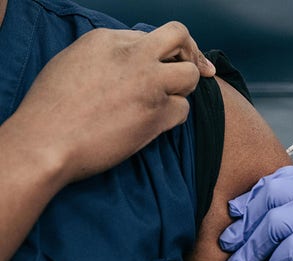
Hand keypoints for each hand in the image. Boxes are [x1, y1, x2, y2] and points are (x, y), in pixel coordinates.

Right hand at [5, 21, 214, 182]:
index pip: (151, 36)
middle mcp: (134, 56)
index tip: (161, 65)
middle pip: (180, 37)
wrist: (46, 142)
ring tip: (164, 102)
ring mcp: (149, 83)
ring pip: (191, 75)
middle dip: (191, 53)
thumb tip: (133, 58)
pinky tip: (154, 124)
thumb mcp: (73, 62)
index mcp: (110, 39)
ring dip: (183, 89)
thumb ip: (108, 55)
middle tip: (197, 70)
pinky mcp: (157, 114)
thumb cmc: (52, 109)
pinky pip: (184, 111)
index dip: (158, 53)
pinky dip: (173, 118)